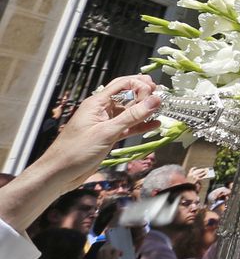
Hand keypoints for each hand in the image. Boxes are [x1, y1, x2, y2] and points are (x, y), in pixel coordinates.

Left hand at [46, 76, 161, 182]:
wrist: (58, 174)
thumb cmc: (76, 151)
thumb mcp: (106, 132)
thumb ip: (132, 116)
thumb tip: (155, 100)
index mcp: (97, 103)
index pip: (122, 84)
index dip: (140, 84)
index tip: (154, 93)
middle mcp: (102, 110)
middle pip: (127, 95)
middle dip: (144, 94)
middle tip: (161, 97)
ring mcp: (105, 123)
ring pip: (129, 112)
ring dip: (144, 111)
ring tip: (162, 110)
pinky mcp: (108, 136)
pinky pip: (128, 127)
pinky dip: (140, 126)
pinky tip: (154, 125)